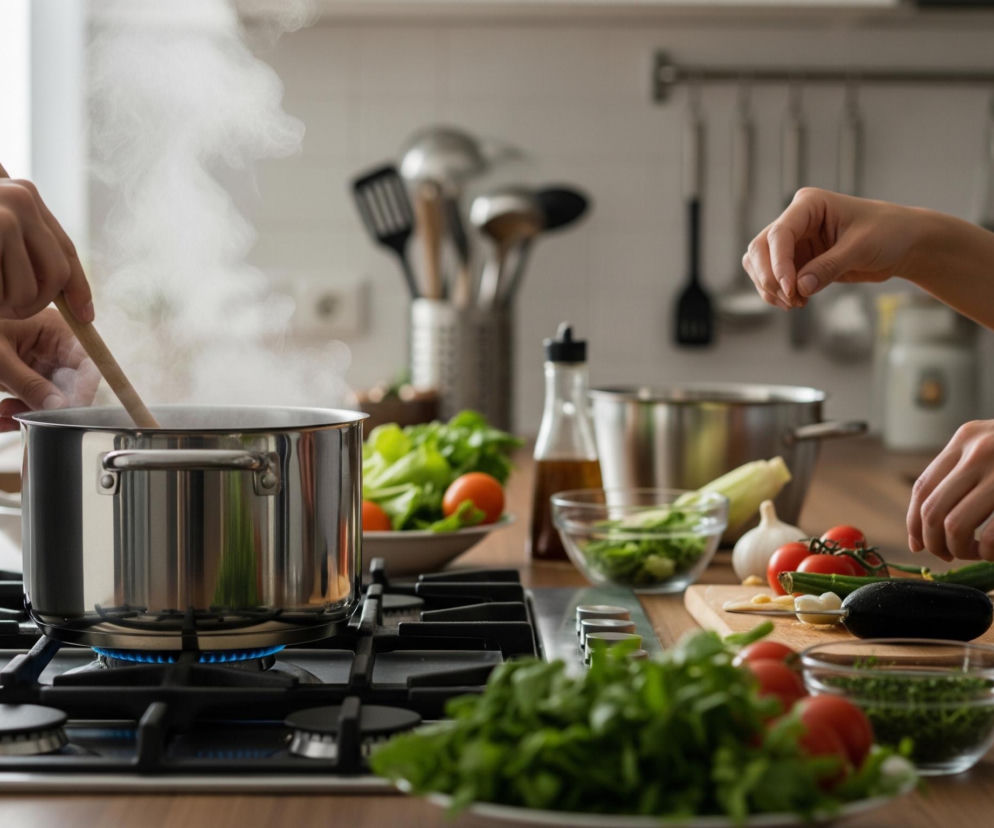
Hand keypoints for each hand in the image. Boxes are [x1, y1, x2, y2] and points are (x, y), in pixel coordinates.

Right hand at [0, 166, 93, 322]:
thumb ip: (19, 245)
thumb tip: (71, 294)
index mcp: (25, 195)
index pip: (66, 251)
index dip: (78, 288)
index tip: (86, 318)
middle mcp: (21, 197)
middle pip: (57, 274)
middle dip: (35, 304)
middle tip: (7, 311)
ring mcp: (6, 214)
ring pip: (33, 290)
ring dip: (6, 306)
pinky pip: (10, 291)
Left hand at [0, 309, 99, 430]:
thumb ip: (30, 384)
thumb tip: (60, 407)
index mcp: (54, 328)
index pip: (87, 362)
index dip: (83, 389)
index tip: (68, 413)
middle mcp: (53, 343)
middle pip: (71, 381)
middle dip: (50, 403)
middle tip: (31, 418)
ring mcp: (40, 358)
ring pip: (53, 393)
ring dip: (32, 408)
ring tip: (5, 413)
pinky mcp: (26, 372)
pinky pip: (35, 395)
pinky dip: (20, 407)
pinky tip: (3, 413)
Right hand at [742, 187, 912, 308]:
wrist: (904, 244)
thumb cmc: (888, 233)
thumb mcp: (861, 248)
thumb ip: (828, 267)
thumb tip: (800, 288)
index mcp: (809, 205)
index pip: (779, 234)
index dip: (778, 264)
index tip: (790, 289)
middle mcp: (796, 220)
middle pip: (760, 249)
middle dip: (769, 277)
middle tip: (791, 300)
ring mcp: (794, 241)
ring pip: (760, 265)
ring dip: (770, 287)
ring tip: (796, 303)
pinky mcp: (798, 261)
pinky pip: (773, 278)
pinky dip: (778, 293)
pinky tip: (798, 302)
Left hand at [907, 420, 993, 561]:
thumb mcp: (992, 448)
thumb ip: (963, 471)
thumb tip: (924, 528)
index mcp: (965, 439)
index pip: (922, 487)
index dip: (914, 522)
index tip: (918, 544)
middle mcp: (978, 451)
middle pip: (932, 509)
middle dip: (934, 542)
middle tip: (947, 554)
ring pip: (954, 525)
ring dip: (959, 549)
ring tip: (973, 554)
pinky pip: (990, 536)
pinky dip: (987, 553)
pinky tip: (992, 554)